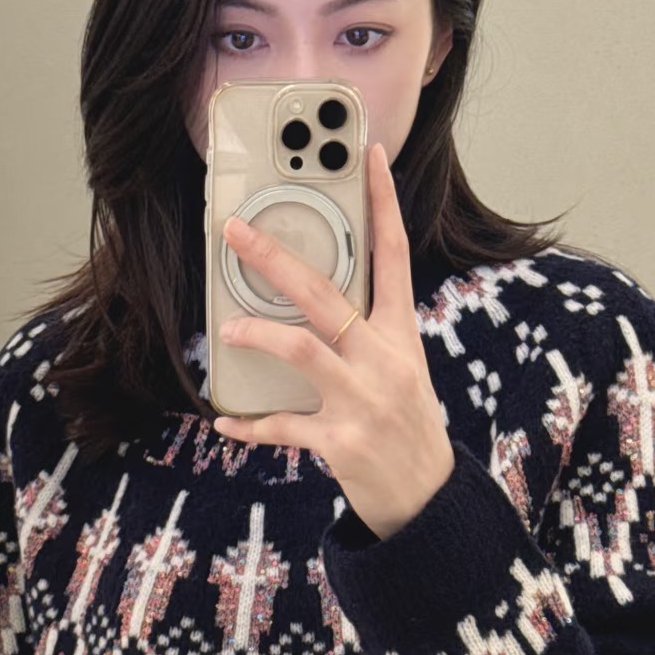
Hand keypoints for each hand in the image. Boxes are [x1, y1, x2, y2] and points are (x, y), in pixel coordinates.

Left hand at [211, 142, 455, 540]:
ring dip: (258, 335)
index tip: (371, 157)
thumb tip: (314, 302)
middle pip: (325, 295)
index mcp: (401, 335)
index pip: (394, 255)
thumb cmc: (408, 426)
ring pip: (301, 349)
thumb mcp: (402, 370)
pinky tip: (226, 422)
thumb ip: (366, 335)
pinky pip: (283, 426)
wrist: (429, 497)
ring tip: (230, 330)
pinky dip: (251, 424)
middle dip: (276, 259)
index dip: (384, 203)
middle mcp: (383, 360)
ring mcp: (361, 400)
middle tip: (237, 233)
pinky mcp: (339, 441)